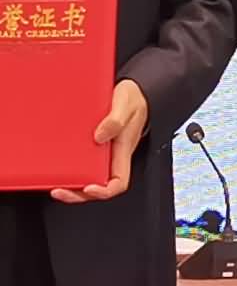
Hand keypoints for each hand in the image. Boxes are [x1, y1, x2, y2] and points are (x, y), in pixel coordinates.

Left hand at [53, 80, 149, 203]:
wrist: (131, 91)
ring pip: (87, 176)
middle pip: (98, 185)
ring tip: (54, 183)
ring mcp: (102, 151)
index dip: (104, 191)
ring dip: (71, 184)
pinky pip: (81, 162)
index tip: (89, 188)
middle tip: (59, 191)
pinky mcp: (92, 145)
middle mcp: (112, 155)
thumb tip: (99, 137)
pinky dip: (69, 167)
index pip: (118, 182)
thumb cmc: (133, 99)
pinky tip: (57, 162)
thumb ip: (115, 120)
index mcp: (123, 150)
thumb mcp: (127, 104)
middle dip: (78, 194)